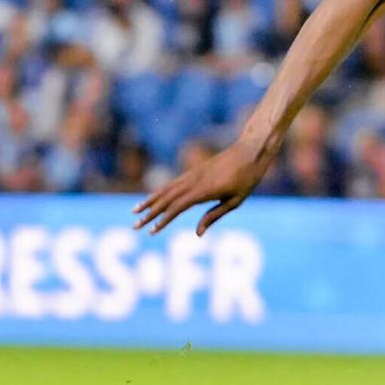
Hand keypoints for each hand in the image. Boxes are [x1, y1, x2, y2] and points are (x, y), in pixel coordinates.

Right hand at [132, 138, 274, 234]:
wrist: (249, 151)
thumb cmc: (247, 179)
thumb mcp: (235, 201)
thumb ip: (214, 216)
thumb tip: (198, 233)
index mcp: (204, 190)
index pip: (177, 207)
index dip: (163, 220)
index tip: (152, 231)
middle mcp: (194, 181)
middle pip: (166, 199)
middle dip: (149, 214)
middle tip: (135, 226)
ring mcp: (192, 175)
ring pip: (165, 189)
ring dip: (149, 201)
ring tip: (135, 212)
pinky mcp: (193, 171)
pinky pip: (172, 183)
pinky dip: (159, 191)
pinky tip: (152, 199)